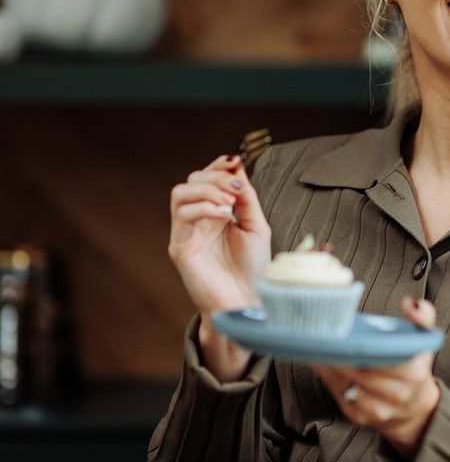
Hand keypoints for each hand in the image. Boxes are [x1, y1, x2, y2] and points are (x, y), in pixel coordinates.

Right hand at [168, 153, 270, 317]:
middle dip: (215, 177)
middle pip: (192, 179)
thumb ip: (246, 198)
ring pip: (180, 193)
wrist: (247, 300)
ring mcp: (186, 232)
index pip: (207, 178)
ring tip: (229, 204)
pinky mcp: (179, 247)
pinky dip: (204, 208)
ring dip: (206, 190)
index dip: (218, 165)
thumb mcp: (257, 226)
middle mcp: (198, 220)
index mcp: (216, 212)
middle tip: (236, 190)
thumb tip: (237, 168)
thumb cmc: (253, 268)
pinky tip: (224, 216)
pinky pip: (182, 216)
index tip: (236, 161)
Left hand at [316, 296, 440, 458]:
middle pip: (358, 370)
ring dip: (328, 366)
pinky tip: (322, 365)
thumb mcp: (424, 341)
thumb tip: (410, 304)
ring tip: (317, 348)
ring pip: (345, 383)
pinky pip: (339, 395)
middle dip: (338, 354)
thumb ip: (423, 317)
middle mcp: (397, 394)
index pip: (380, 356)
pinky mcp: (361, 418)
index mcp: (413, 373)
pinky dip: (328, 379)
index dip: (358, 346)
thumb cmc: (414, 369)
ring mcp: (378, 409)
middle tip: (322, 336)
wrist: (415, 408)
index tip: (341, 332)